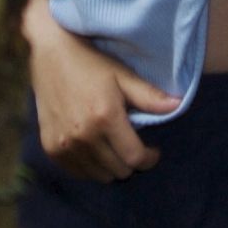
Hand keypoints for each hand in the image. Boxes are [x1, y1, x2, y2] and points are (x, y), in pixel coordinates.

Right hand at [23, 1, 172, 178]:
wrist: (51, 51)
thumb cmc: (90, 61)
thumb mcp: (122, 74)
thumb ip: (148, 95)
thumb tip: (177, 105)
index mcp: (105, 117)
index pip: (134, 158)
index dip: (149, 159)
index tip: (152, 151)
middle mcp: (83, 135)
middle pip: (118, 171)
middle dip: (131, 161)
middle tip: (132, 145)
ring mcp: (64, 144)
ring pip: (98, 176)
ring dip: (111, 166)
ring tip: (113, 147)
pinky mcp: (50, 147)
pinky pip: (77, 172)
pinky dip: (89, 166)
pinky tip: (94, 148)